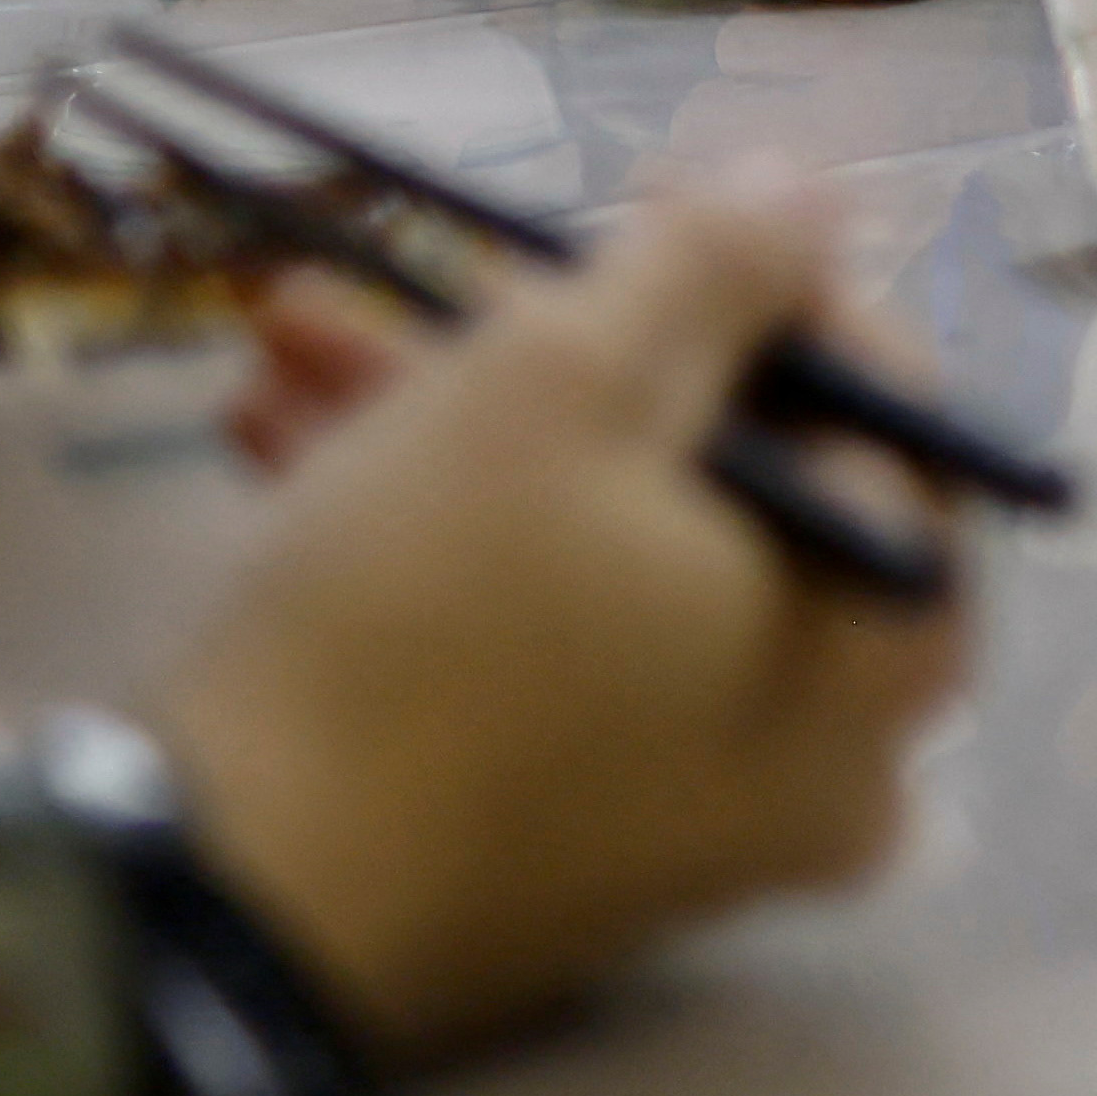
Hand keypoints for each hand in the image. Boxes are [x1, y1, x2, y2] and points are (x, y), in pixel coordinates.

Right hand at [162, 189, 969, 1062]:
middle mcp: (822, 761)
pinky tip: (286, 432)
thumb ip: (710, 269)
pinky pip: (535, 647)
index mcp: (883, 654)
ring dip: (461, 421)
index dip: (763, 284)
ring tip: (306, 322)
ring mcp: (683, 817)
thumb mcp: (566, 383)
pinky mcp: (549, 844)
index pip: (883, 417)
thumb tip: (804, 196)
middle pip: (725, 484)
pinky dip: (435, 535)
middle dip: (563, 351)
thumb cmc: (428, 620)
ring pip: (601, 554)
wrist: (213, 899)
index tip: (640, 206)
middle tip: (456, 265)